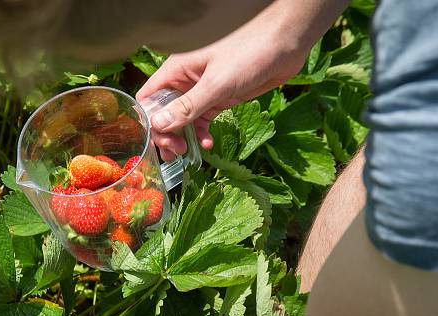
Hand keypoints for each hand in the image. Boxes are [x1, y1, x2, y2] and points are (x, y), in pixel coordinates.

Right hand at [136, 0, 344, 160]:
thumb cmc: (251, 51)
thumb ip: (188, 106)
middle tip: (175, 153)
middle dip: (167, 134)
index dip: (149, 121)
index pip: (149, 98)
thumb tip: (159, 125)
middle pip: (164, 112)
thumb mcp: (217, 83)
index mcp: (177, 70)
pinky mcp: (221, 96)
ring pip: (184, 118)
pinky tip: (208, 144)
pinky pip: (203, 118)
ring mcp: (204, 89)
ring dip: (183, 137)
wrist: (288, 39)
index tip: (159, 142)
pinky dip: (202, 132)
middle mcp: (186, 80)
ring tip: (186, 155)